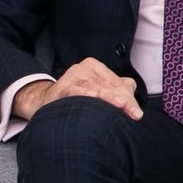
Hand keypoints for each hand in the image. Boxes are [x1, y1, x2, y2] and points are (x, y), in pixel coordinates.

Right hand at [15, 58, 143, 122]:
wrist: (46, 103)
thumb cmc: (77, 99)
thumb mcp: (98, 92)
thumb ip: (117, 92)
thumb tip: (132, 99)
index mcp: (96, 67)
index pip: (118, 83)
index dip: (129, 99)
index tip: (137, 114)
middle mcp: (84, 69)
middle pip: (109, 86)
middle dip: (123, 102)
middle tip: (134, 114)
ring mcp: (72, 76)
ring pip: (95, 87)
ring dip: (108, 98)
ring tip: (121, 105)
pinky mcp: (61, 86)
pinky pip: (74, 90)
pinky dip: (84, 94)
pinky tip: (93, 97)